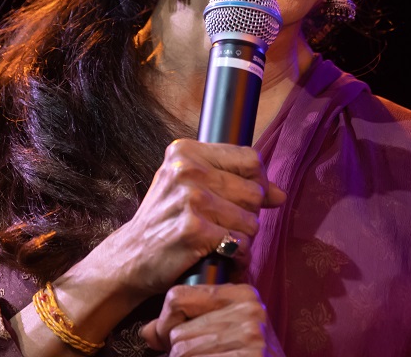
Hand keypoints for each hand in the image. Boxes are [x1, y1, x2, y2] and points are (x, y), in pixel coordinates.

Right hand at [100, 139, 285, 299]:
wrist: (130, 258)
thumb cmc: (166, 220)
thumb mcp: (193, 188)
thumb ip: (236, 182)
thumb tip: (280, 194)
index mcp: (186, 151)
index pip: (250, 159)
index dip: (258, 182)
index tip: (246, 198)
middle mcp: (187, 170)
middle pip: (254, 192)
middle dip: (248, 214)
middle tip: (226, 225)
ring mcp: (190, 199)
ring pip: (251, 220)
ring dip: (242, 237)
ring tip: (220, 241)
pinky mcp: (193, 230)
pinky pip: (241, 243)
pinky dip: (236, 255)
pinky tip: (219, 255)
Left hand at [139, 283, 284, 355]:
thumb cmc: (246, 353)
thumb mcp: (224, 329)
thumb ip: (189, 323)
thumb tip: (147, 332)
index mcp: (242, 293)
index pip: (177, 297)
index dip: (168, 322)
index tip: (174, 337)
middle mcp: (249, 310)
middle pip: (177, 332)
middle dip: (179, 352)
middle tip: (201, 355)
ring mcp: (250, 337)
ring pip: (182, 353)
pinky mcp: (249, 356)